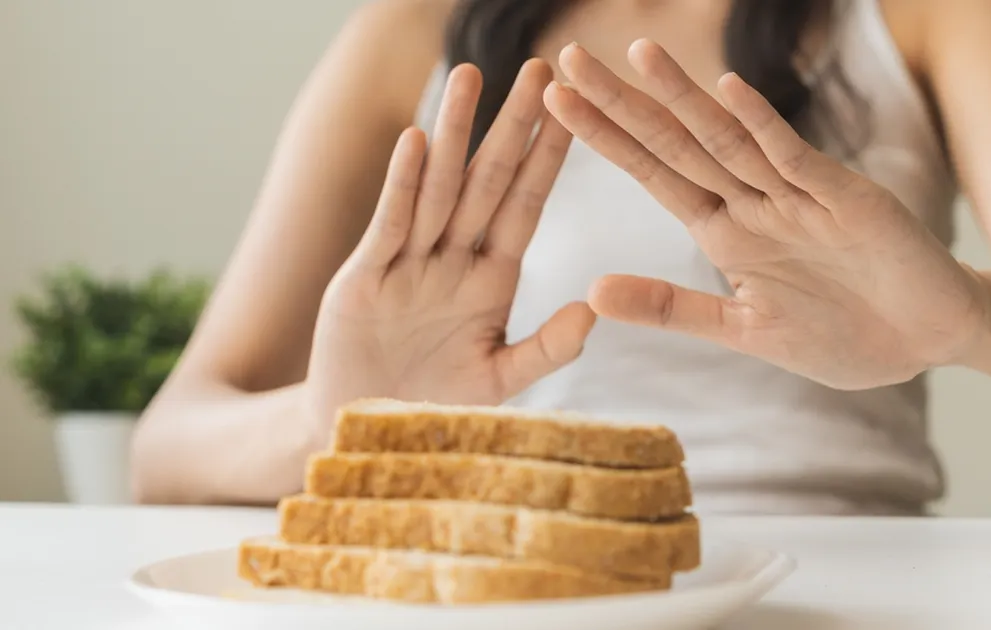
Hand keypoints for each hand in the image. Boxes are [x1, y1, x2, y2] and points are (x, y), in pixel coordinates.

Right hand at [305, 59, 594, 437]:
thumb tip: (591, 308)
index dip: (547, 159)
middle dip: (513, 127)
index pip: (526, 206)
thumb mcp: (499, 381)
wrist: (368, 433)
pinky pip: (390, 224)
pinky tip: (418, 141)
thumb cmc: (436, 406)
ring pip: (439, 188)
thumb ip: (546, 349)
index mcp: (492, 279)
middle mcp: (454, 260)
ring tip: (471, 76)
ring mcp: (409, 264)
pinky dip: (403, 184)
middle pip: (488, 181)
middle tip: (539, 68)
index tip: (573, 112)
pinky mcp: (366, 278)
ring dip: (456, 133)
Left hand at [544, 41, 988, 389]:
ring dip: (684, 99)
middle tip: (567, 59)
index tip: (554, 104)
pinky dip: (764, 128)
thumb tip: (590, 292)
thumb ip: (672, 309)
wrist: (929, 339)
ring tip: (638, 55)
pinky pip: (797, 159)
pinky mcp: (847, 200)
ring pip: (729, 139)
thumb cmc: (843, 336)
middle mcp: (754, 203)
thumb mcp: (743, 331)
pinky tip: (727, 92)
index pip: (653, 174)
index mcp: (726, 233)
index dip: (605, 139)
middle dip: (623, 103)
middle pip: (677, 144)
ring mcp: (799, 196)